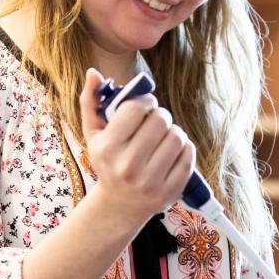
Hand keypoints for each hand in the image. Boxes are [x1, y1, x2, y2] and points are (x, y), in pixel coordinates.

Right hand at [80, 68, 195, 226]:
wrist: (119, 206)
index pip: (136, 107)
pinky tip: (172, 152)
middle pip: (160, 119)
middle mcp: (128, 166)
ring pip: (177, 136)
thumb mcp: (93, 135)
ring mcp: (150, 182)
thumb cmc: (107, 163)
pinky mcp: (170, 191)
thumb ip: (91, 102)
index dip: (145, 101)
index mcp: (108, 148)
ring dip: (174, 131)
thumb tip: (93, 73)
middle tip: (155, 123)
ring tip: (164, 138)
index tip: (144, 107)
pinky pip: (188, 155)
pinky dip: (184, 148)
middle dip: (160, 116)